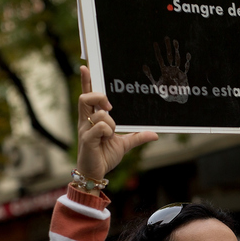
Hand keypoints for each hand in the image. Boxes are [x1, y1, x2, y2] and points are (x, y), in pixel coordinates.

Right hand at [76, 66, 157, 180]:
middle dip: (99, 97)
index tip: (86, 67)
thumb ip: (138, 136)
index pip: (87, 96)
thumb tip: (155, 134)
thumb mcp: (124, 144)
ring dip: (111, 122)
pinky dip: (108, 131)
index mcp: (92, 118)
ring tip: (111, 134)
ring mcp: (85, 129)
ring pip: (99, 113)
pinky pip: (100, 126)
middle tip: (110, 108)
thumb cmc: (104, 156)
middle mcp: (86, 121)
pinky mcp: (87, 139)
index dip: (86, 81)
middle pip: (86, 97)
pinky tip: (108, 138)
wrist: (96, 173)